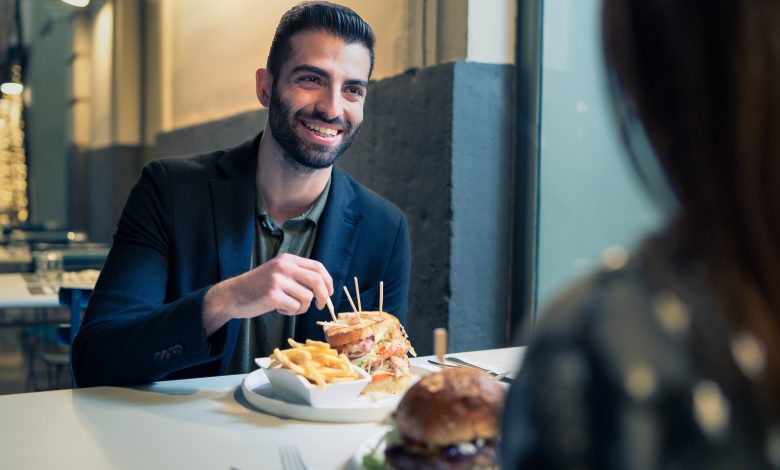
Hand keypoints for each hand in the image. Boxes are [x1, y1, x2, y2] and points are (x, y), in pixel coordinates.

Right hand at [202, 253, 333, 335]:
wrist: (233, 295)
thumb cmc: (258, 287)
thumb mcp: (278, 272)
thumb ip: (298, 275)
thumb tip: (325, 288)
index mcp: (287, 259)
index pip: (317, 267)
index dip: (328, 281)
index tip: (329, 293)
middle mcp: (284, 266)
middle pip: (317, 281)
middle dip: (324, 296)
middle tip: (321, 306)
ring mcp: (278, 280)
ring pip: (307, 298)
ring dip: (301, 307)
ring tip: (286, 305)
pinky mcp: (273, 295)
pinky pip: (294, 307)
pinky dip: (290, 311)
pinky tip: (277, 308)